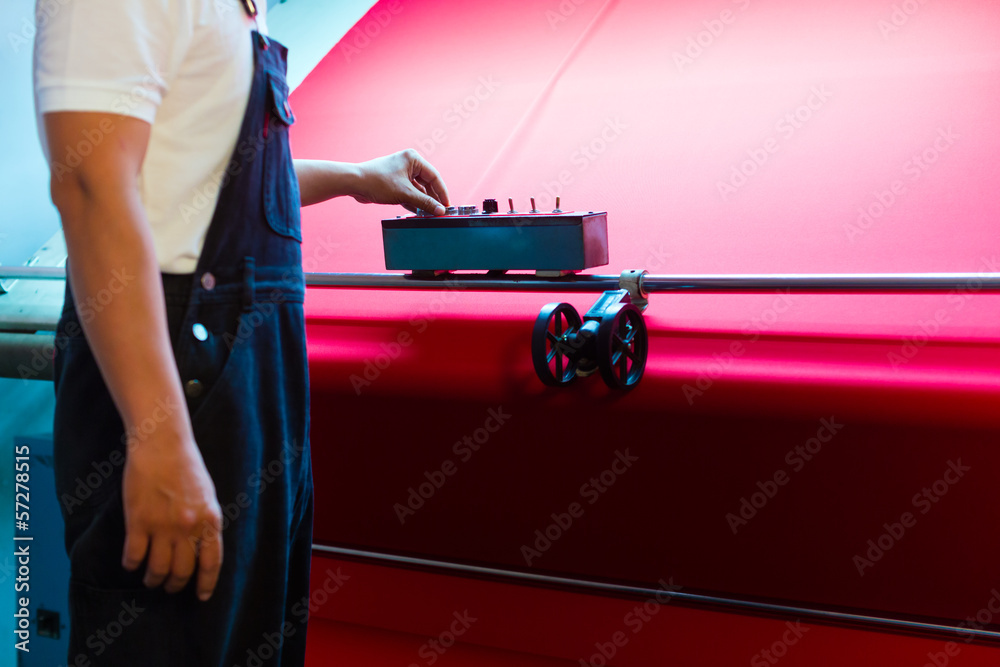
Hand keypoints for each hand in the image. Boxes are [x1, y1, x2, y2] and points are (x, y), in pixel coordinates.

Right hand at [121, 429, 222, 600]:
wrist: (162, 445)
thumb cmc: (186, 468)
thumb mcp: (207, 495)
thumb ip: (206, 522)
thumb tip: (202, 549)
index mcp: (210, 520)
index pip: (211, 563)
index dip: (206, 584)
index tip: (201, 596)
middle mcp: (188, 527)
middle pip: (182, 571)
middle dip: (175, 585)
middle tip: (169, 587)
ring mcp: (162, 525)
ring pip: (157, 569)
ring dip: (153, 579)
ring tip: (150, 579)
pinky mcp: (138, 521)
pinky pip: (133, 555)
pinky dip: (131, 564)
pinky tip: (131, 563)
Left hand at [353, 149, 449, 214]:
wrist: (354, 183)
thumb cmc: (377, 182)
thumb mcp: (405, 194)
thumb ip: (425, 202)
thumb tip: (440, 210)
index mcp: (413, 159)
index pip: (434, 176)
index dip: (442, 192)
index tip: (447, 206)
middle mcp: (408, 163)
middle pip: (427, 184)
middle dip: (432, 198)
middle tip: (439, 212)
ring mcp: (401, 173)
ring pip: (418, 190)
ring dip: (423, 202)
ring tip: (430, 215)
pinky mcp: (395, 183)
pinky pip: (409, 193)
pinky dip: (414, 202)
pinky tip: (419, 213)